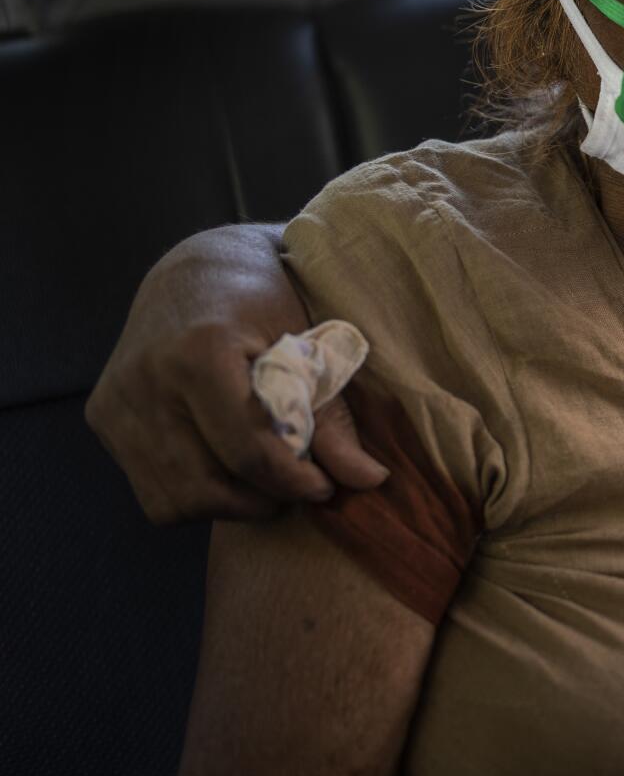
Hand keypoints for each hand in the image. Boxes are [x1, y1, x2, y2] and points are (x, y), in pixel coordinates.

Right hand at [86, 225, 388, 524]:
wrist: (195, 271)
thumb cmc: (264, 300)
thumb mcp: (308, 346)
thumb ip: (333, 417)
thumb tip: (369, 480)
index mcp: (201, 353)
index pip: (248, 452)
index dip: (295, 482)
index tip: (327, 487)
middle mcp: (147, 379)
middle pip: (208, 485)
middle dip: (264, 500)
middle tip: (301, 485)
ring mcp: (117, 401)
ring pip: (175, 499)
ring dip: (230, 504)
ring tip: (267, 478)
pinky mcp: (103, 417)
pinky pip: (152, 489)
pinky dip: (196, 495)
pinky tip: (227, 469)